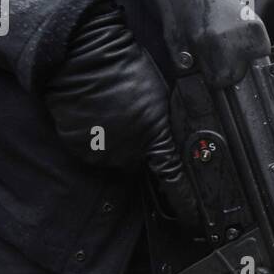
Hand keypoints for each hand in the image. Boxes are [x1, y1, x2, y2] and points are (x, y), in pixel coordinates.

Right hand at [44, 8, 191, 212]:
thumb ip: (162, 125)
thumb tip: (165, 141)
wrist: (86, 55)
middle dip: (137, 146)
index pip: (174, 179)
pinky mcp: (79, 146)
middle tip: (130, 116)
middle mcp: (129, 152)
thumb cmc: (127, 68)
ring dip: (114, 141)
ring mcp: (102, 151)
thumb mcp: (159, 97)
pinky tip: (93, 113)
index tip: (193, 218)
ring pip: (113, 156)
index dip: (185, 202)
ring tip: (111, 110)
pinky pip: (90, 149)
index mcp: (156, 137)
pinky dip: (92, 136)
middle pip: (137, 162)